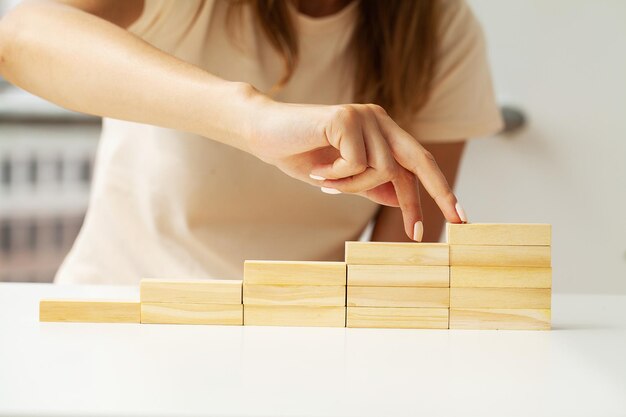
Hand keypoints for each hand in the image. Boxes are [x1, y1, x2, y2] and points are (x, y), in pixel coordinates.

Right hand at [247, 100, 465, 239]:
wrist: (264, 134)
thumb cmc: (301, 155)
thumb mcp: (343, 179)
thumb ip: (372, 185)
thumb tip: (402, 199)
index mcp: (382, 132)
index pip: (416, 165)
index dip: (435, 193)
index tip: (454, 219)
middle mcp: (380, 120)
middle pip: (420, 160)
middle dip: (440, 193)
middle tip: (459, 221)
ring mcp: (366, 116)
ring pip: (382, 170)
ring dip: (352, 187)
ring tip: (324, 182)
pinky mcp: (349, 117)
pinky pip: (357, 164)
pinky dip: (337, 176)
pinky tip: (318, 169)